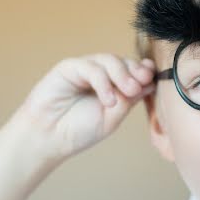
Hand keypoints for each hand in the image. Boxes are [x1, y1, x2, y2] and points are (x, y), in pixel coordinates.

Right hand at [13, 53, 155, 161]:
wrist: (48, 139)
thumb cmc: (78, 131)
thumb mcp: (112, 118)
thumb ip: (129, 100)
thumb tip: (150, 82)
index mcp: (112, 86)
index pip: (132, 72)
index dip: (143, 72)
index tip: (152, 78)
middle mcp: (99, 75)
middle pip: (123, 62)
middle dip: (135, 71)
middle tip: (140, 84)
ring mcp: (84, 70)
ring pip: (109, 61)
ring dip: (122, 74)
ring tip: (128, 91)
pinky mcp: (68, 68)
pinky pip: (90, 67)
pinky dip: (103, 82)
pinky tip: (107, 100)